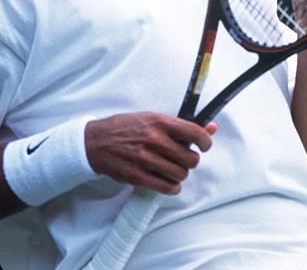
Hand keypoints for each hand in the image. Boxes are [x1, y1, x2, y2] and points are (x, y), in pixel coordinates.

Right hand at [85, 112, 217, 194]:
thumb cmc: (126, 128)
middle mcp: (154, 140)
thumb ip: (182, 125)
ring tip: (172, 168)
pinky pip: (167, 187)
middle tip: (182, 158)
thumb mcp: (152, 118)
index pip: (196, 133)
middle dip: (190, 160)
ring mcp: (145, 159)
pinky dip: (172, 187)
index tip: (203, 146)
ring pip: (181, 174)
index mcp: (160, 122)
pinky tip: (167, 181)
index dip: (205, 142)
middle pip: (191, 159)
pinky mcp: (137, 176)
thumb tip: (212, 128)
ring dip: (180, 174)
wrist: (94, 142)